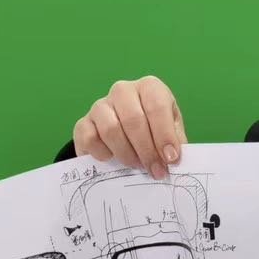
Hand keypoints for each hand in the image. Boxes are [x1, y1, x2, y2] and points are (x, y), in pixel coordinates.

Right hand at [72, 76, 187, 179]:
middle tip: (155, 170)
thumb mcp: (172, 129)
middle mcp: (123, 91)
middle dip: (147, 150)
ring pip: (111, 129)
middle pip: (133, 120)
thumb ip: (175, 141)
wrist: (126, 131)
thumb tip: (172, 158)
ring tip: (137, 165)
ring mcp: (100, 105)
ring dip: (127, 153)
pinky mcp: (83, 123)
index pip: (156, 107)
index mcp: (149, 87)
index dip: (165, 135)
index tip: (171, 159)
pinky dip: (103, 154)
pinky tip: (113, 159)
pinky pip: (90, 139)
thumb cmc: (154, 127)